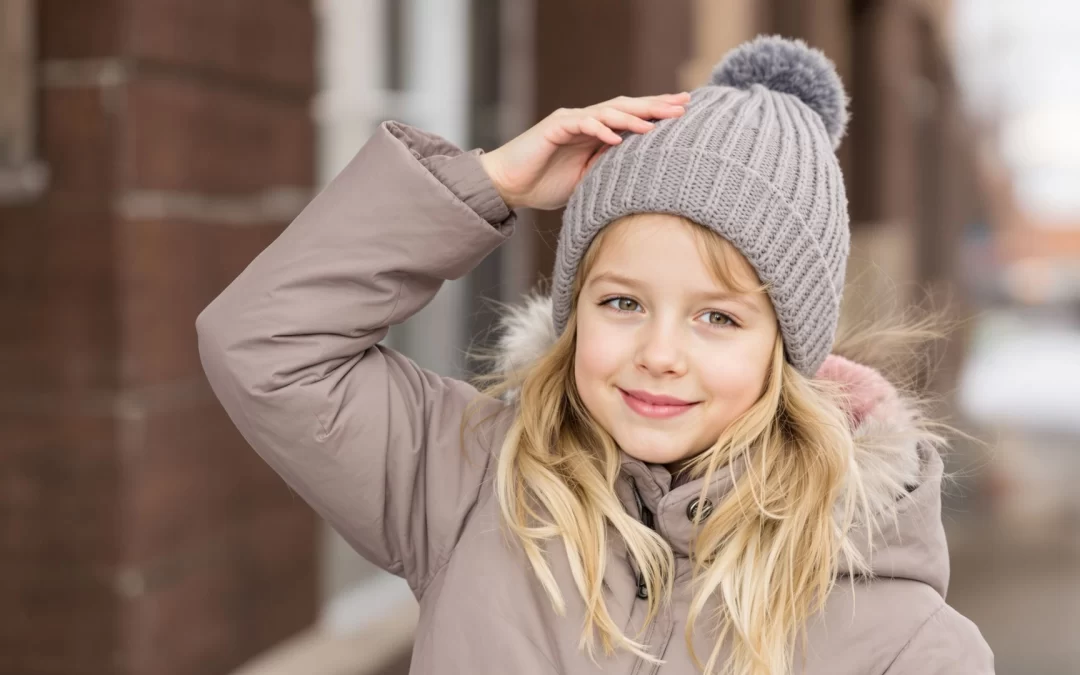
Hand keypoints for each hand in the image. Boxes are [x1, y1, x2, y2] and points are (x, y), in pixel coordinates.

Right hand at [479, 93, 689, 210]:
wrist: (508, 186)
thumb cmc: (543, 185)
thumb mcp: (586, 180)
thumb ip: (607, 170)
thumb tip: (637, 172)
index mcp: (595, 132)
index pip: (631, 118)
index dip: (656, 114)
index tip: (684, 114)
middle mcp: (585, 121)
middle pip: (625, 108)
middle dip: (655, 106)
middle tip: (683, 104)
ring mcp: (570, 121)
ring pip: (607, 112)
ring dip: (632, 116)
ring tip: (655, 121)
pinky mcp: (553, 127)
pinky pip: (581, 124)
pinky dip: (599, 129)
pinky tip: (616, 136)